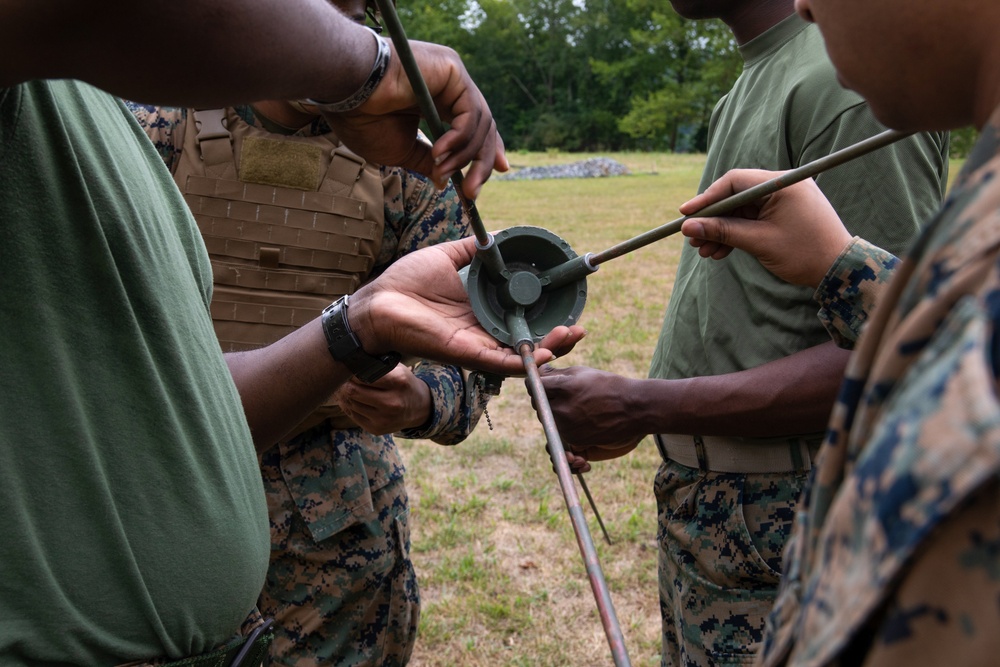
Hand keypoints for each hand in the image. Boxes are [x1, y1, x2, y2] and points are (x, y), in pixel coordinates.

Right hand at [323, 40, 506, 199]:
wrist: (345, 92)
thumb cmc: (363, 118)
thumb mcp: (401, 150)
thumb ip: (427, 163)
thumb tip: (444, 182)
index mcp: (439, 99)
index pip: (475, 125)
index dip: (490, 149)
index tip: (501, 170)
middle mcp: (450, 84)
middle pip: (483, 127)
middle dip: (482, 163)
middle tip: (472, 193)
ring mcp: (453, 75)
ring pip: (480, 123)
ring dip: (463, 156)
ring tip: (440, 170)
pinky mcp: (453, 69)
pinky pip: (470, 112)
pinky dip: (460, 138)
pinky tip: (440, 151)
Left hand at [332, 364, 430, 434]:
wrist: (419, 408)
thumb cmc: (404, 383)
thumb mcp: (398, 369)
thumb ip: (377, 365)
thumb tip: (350, 361)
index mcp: (398, 382)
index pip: (363, 376)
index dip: (351, 372)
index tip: (349, 369)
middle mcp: (392, 402)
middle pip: (353, 392)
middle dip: (344, 384)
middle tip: (342, 379)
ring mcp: (384, 418)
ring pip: (351, 404)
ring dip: (344, 395)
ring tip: (346, 388)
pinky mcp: (377, 429)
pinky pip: (353, 416)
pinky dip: (348, 406)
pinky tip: (351, 400)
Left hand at [350, 237, 585, 375]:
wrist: (378, 303)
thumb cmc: (406, 282)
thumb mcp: (448, 256)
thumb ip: (475, 250)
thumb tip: (500, 236)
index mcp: (481, 310)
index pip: (522, 317)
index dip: (546, 314)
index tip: (567, 303)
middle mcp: (483, 331)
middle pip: (529, 341)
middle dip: (557, 338)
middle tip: (578, 327)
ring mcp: (477, 345)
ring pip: (521, 355)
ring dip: (549, 349)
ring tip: (570, 335)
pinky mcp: (466, 353)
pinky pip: (501, 363)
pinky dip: (524, 361)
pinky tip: (545, 352)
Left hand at [535, 365, 643, 455]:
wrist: (633, 409)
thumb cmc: (608, 385)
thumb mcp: (581, 372)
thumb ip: (556, 374)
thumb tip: (538, 373)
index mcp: (564, 388)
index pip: (533, 386)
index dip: (535, 383)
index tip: (541, 382)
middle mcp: (563, 409)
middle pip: (538, 404)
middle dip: (545, 398)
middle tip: (561, 393)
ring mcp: (568, 427)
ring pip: (547, 419)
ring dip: (555, 412)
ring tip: (575, 404)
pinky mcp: (574, 440)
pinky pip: (559, 431)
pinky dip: (566, 424)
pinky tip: (582, 416)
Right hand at [679, 169, 852, 288]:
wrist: (839, 270)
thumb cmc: (804, 253)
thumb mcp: (759, 242)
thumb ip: (723, 231)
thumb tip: (688, 227)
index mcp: (781, 183)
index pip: (734, 182)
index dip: (707, 198)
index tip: (685, 214)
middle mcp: (783, 186)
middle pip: (736, 196)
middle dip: (713, 220)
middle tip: (693, 239)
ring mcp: (784, 199)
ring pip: (742, 211)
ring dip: (723, 231)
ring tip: (705, 251)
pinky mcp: (784, 213)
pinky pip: (754, 219)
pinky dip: (738, 234)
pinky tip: (721, 251)